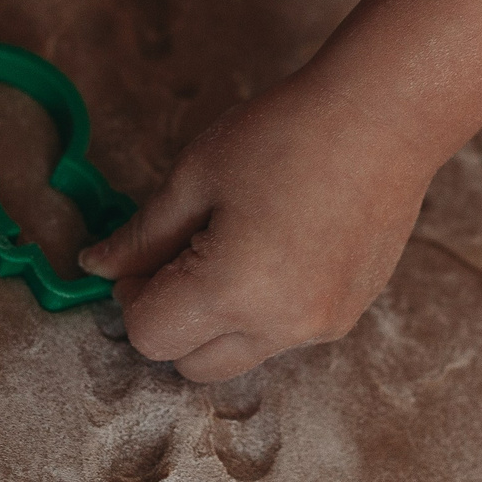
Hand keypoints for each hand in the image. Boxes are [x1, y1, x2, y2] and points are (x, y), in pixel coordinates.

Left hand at [78, 74, 433, 383]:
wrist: (384, 116)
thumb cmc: (284, 133)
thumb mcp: (195, 176)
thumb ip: (141, 236)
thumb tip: (96, 268)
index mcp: (231, 290)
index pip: (150, 336)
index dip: (133, 296)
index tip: (143, 256)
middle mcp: (279, 326)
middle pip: (191, 365)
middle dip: (171, 321)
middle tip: (180, 254)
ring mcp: (320, 327)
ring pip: (239, 356)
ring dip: (218, 322)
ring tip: (234, 247)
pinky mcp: (348, 315)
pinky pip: (283, 336)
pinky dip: (263, 310)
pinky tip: (278, 247)